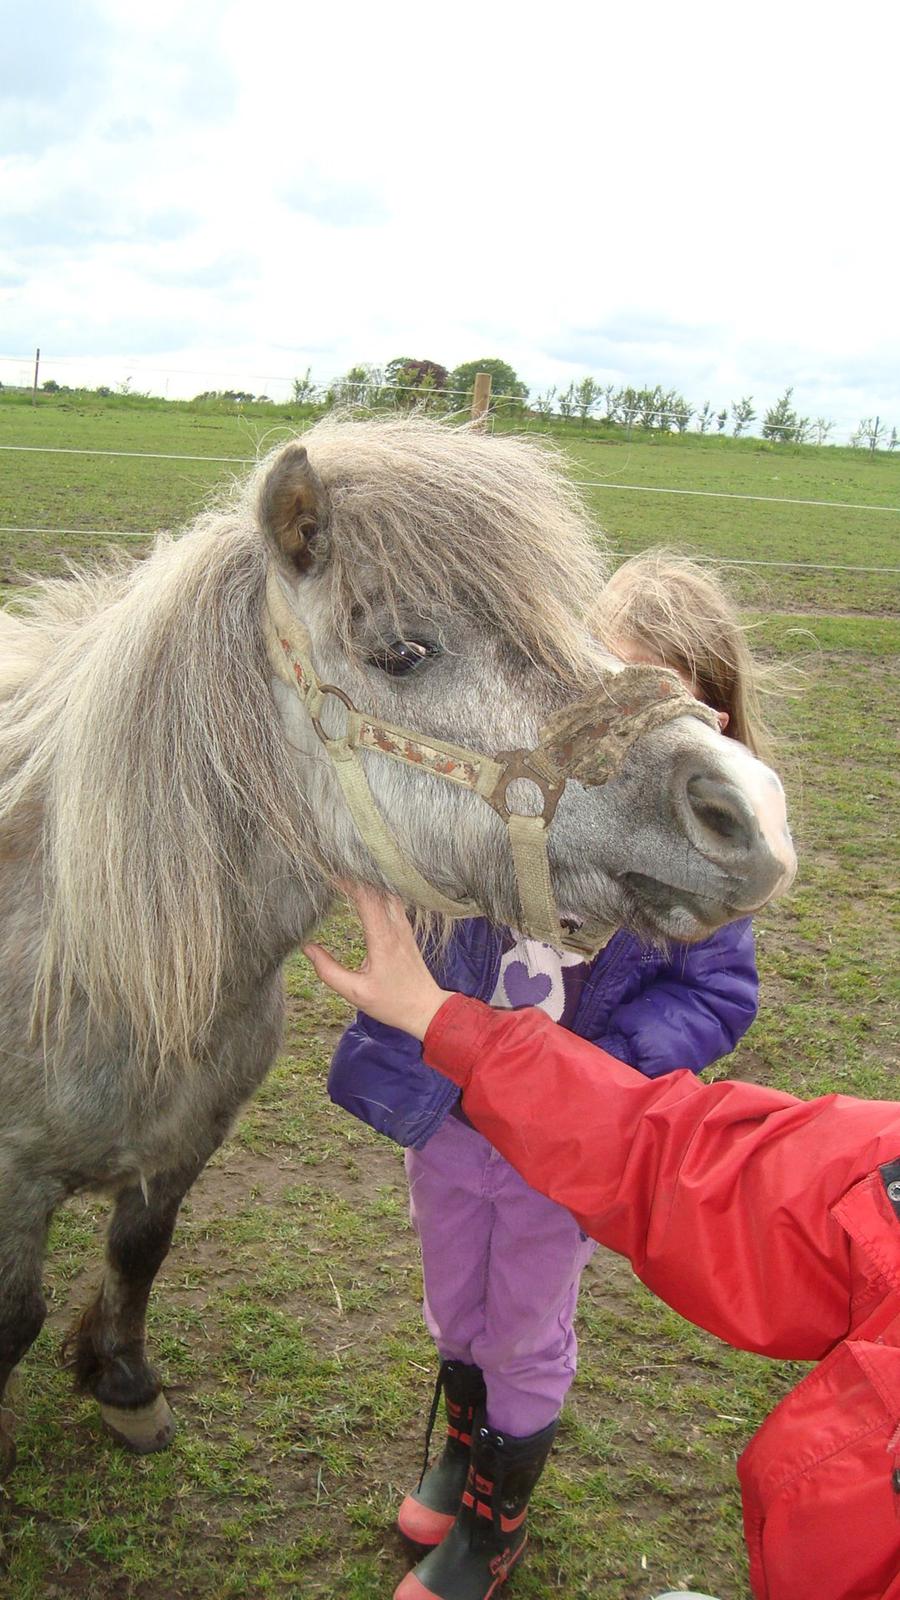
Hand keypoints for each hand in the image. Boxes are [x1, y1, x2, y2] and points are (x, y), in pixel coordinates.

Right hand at [303, 885, 452, 1040]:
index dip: (349, 881)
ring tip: (350, 871)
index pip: (366, 898)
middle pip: (378, 889)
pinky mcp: (407, 930)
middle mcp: (395, 927)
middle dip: (357, 874)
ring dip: (370, 880)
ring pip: (388, 892)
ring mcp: (404, 927)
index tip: (330, 872)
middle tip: (336, 865)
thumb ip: (328, 970)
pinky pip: (394, 900)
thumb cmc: (392, 1002)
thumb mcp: (355, 992)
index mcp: (382, 938)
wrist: (426, 1008)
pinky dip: (380, 889)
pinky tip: (369, 887)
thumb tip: (307, 948)